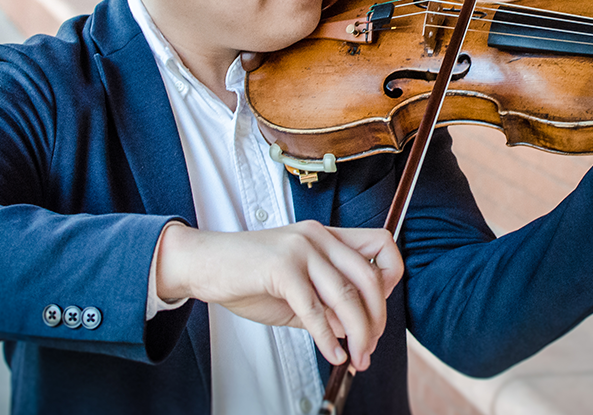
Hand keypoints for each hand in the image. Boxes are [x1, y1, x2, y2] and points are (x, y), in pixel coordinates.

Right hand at [155, 221, 402, 370]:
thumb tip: (355, 329)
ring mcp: (300, 249)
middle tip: (370, 347)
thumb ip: (327, 305)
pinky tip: (331, 353)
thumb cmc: (247, 275)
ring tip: (356, 357)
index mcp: (326, 235)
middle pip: (369, 277)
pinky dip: (327, 338)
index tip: (379, 310)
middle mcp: (318, 236)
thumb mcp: (296, 288)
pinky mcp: (281, 268)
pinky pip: (315, 310)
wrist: (202, 264)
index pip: (381, 245)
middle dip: (376, 318)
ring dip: (358, 334)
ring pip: (346, 296)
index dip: (391, 278)